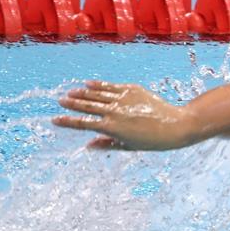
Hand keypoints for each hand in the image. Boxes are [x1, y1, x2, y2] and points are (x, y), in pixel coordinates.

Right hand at [52, 81, 191, 149]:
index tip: (55, 120)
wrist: (174, 125)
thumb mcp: (128, 146)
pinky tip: (89, 84)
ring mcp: (123, 99)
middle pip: (87, 106)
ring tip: (71, 93)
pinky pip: (111, 87)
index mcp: (112, 128)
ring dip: (82, 94)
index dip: (68, 122)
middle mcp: (114, 112)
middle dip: (72, 104)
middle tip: (60, 101)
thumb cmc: (152, 141)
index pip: (84, 124)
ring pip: (97, 95)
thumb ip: (106, 144)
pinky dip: (99, 85)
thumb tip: (88, 145)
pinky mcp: (132, 90)